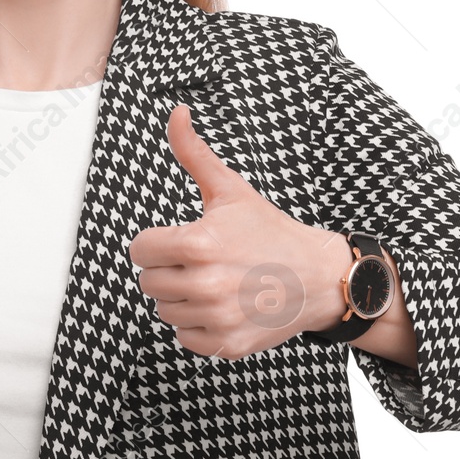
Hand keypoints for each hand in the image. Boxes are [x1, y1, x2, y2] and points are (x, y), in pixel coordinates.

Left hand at [128, 104, 350, 359]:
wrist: (318, 277)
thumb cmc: (270, 232)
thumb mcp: (230, 190)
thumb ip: (193, 153)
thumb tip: (176, 114)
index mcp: (199, 243)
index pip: (140, 250)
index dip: (158, 243)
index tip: (183, 241)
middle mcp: (206, 283)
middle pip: (149, 282)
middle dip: (170, 269)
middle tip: (204, 262)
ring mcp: (217, 317)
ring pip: (165, 310)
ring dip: (183, 298)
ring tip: (216, 282)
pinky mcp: (227, 344)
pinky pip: (185, 337)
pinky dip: (198, 325)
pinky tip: (223, 306)